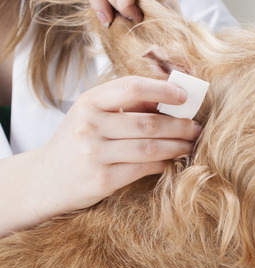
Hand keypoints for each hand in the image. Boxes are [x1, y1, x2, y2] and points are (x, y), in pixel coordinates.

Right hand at [30, 75, 199, 218]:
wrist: (44, 180)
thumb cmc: (78, 142)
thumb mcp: (92, 115)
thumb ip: (127, 106)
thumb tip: (174, 100)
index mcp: (89, 102)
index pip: (132, 87)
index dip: (163, 90)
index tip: (184, 96)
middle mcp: (89, 126)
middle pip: (148, 122)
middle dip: (180, 125)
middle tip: (196, 127)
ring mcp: (94, 154)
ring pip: (150, 147)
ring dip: (177, 146)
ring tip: (190, 144)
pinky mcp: (102, 179)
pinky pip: (144, 168)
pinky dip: (163, 164)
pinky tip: (171, 162)